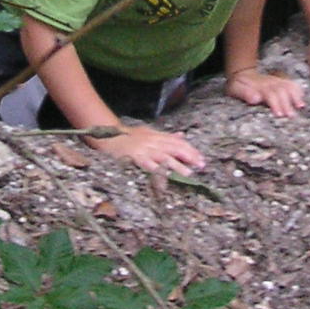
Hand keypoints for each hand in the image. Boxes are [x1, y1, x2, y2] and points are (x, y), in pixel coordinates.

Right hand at [86, 123, 206, 175]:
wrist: (108, 135)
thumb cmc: (130, 137)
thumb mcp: (149, 132)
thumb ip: (166, 136)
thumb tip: (182, 135)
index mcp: (157, 136)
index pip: (178, 142)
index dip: (191, 150)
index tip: (201, 159)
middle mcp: (153, 141)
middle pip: (174, 148)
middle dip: (189, 157)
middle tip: (201, 166)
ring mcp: (144, 149)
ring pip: (164, 157)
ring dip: (177, 166)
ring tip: (188, 174)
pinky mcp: (134, 157)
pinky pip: (147, 164)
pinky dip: (156, 170)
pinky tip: (164, 176)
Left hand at [226, 66, 305, 116]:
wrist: (241, 74)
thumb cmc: (237, 85)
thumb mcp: (235, 88)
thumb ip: (244, 93)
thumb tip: (255, 99)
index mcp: (259, 86)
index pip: (270, 94)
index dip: (275, 104)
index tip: (279, 114)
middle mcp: (270, 83)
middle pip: (281, 91)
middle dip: (287, 104)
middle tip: (291, 116)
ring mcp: (276, 81)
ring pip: (288, 86)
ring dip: (295, 96)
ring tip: (301, 107)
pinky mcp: (280, 82)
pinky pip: (291, 84)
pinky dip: (298, 91)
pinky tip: (302, 100)